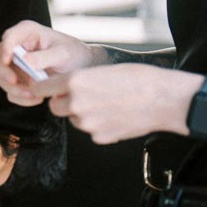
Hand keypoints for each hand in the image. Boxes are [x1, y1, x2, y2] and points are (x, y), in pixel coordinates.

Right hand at [0, 20, 95, 105]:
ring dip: (14, 88)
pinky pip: (10, 90)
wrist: (81, 69)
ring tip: (34, 95)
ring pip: (1, 76)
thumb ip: (45, 57)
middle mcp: (17, 46)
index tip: (7, 60)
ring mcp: (15, 64)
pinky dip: (20, 97)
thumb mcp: (63, 53)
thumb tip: (25, 62)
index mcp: (27, 32)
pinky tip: (36, 99)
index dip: (5, 48)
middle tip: (13, 82)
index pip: (8, 37)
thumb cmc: (74, 54)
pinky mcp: (18, 79)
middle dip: (3, 71)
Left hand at [30, 64, 197, 143]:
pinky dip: (99, 125)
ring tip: (107, 104)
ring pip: (74, 120)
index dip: (43, 88)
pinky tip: (115, 115)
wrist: (163, 99)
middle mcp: (77, 103)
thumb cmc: (138, 79)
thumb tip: (65, 87)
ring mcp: (88, 123)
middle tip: (82, 97)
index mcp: (76, 82)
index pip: (42, 88)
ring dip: (82, 114)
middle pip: (55, 107)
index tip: (43, 89)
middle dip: (63, 103)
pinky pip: (91, 131)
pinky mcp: (100, 137)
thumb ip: (79, 81)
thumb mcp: (102, 69)